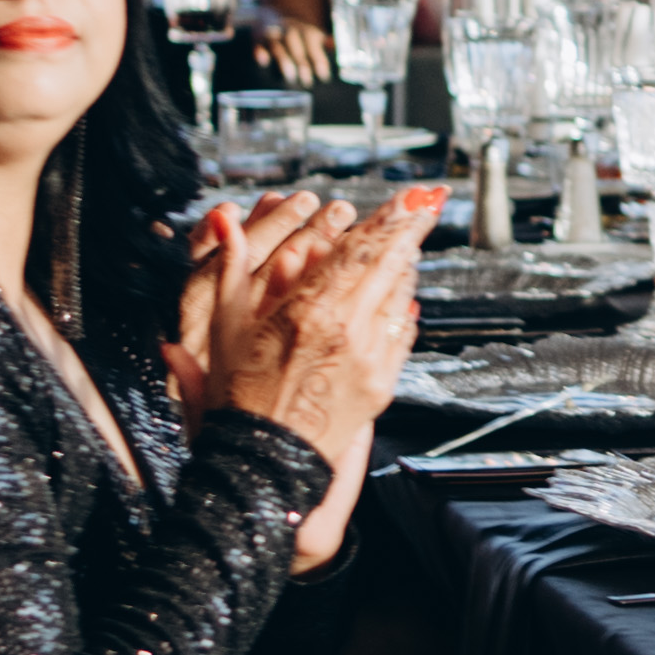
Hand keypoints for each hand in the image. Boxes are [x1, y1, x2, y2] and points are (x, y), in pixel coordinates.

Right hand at [171, 187, 441, 557]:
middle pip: (392, 265)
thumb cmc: (240, 396)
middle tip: (430, 203)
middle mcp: (347, 330)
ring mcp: (370, 358)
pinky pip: (403, 333)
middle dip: (413, 229)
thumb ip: (231, 265)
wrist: (265, 459)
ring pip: (402, 296)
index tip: (410, 196)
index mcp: (309, 310)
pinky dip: (405, 308)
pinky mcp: (382, 383)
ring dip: (408, 265)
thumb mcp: (225, 324)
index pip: (361, 250)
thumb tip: (224, 221)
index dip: (390, 218)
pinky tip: (404, 295)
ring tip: (411, 243)